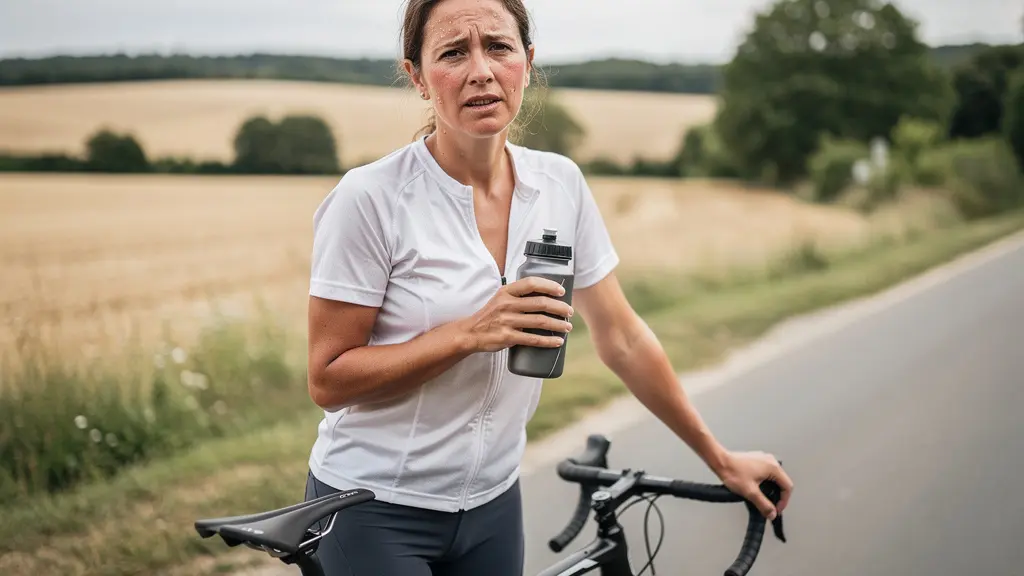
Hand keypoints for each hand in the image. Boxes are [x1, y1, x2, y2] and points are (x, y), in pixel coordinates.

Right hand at [458, 276, 574, 352]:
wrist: (471, 333)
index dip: (549, 286)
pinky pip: (533, 339)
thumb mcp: (501, 298)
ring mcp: (507, 321)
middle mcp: (507, 304)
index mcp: (506, 291)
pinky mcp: (507, 337)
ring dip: (558, 325)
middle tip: (569, 312)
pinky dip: (548, 341)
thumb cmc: (491, 314)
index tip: (562, 291)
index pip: (531, 283)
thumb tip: (546, 293)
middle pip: (540, 303)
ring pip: (540, 322)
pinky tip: (558, 341)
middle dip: (560, 308)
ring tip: (568, 327)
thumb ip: (518, 294)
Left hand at [716, 450, 792, 520]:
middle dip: (777, 496)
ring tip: (761, 498)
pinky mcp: (757, 460)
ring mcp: (764, 459)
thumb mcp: (750, 492)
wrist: (720, 461)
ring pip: (773, 478)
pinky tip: (756, 489)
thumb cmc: (733, 472)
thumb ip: (763, 505)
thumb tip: (772, 514)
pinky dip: (764, 483)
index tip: (776, 509)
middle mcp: (771, 461)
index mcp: (773, 467)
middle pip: (781, 482)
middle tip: (770, 506)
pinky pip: (766, 473)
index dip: (783, 501)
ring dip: (770, 490)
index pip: (787, 487)